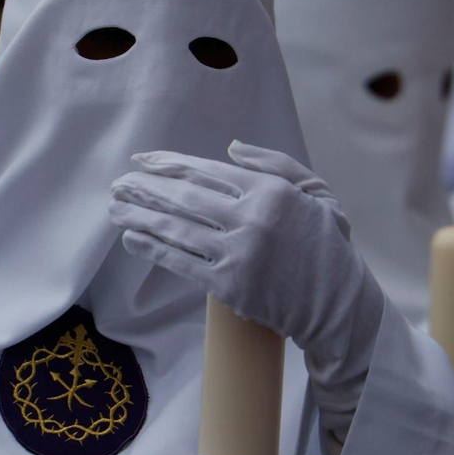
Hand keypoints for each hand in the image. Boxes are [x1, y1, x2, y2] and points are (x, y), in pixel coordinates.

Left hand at [109, 141, 382, 434]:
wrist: (338, 306)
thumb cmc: (327, 247)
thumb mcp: (317, 193)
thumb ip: (275, 165)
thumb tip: (231, 148)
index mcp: (271, 191)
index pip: (206, 170)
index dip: (169, 163)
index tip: (143, 160)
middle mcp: (251, 218)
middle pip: (184, 197)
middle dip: (146, 187)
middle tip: (118, 184)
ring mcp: (238, 253)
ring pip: (177, 228)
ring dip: (140, 216)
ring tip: (115, 208)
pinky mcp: (228, 285)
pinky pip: (181, 262)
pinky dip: (153, 248)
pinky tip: (132, 238)